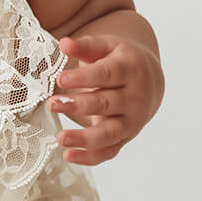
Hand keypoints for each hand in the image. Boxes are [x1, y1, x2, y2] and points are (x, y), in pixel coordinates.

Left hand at [47, 33, 161, 166]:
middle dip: (79, 105)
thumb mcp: (107, 47)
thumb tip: (64, 43)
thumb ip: (86, 46)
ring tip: (60, 138)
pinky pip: (109, 151)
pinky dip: (90, 157)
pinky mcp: (125, 137)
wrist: (150, 80)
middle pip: (107, 103)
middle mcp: (134, 97)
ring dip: (85, 138)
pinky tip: (69, 156)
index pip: (106, 75)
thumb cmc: (121, 61)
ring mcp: (132, 120)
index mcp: (130, 70)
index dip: (84, 77)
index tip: (60, 79)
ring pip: (110, 133)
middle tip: (52, 104)